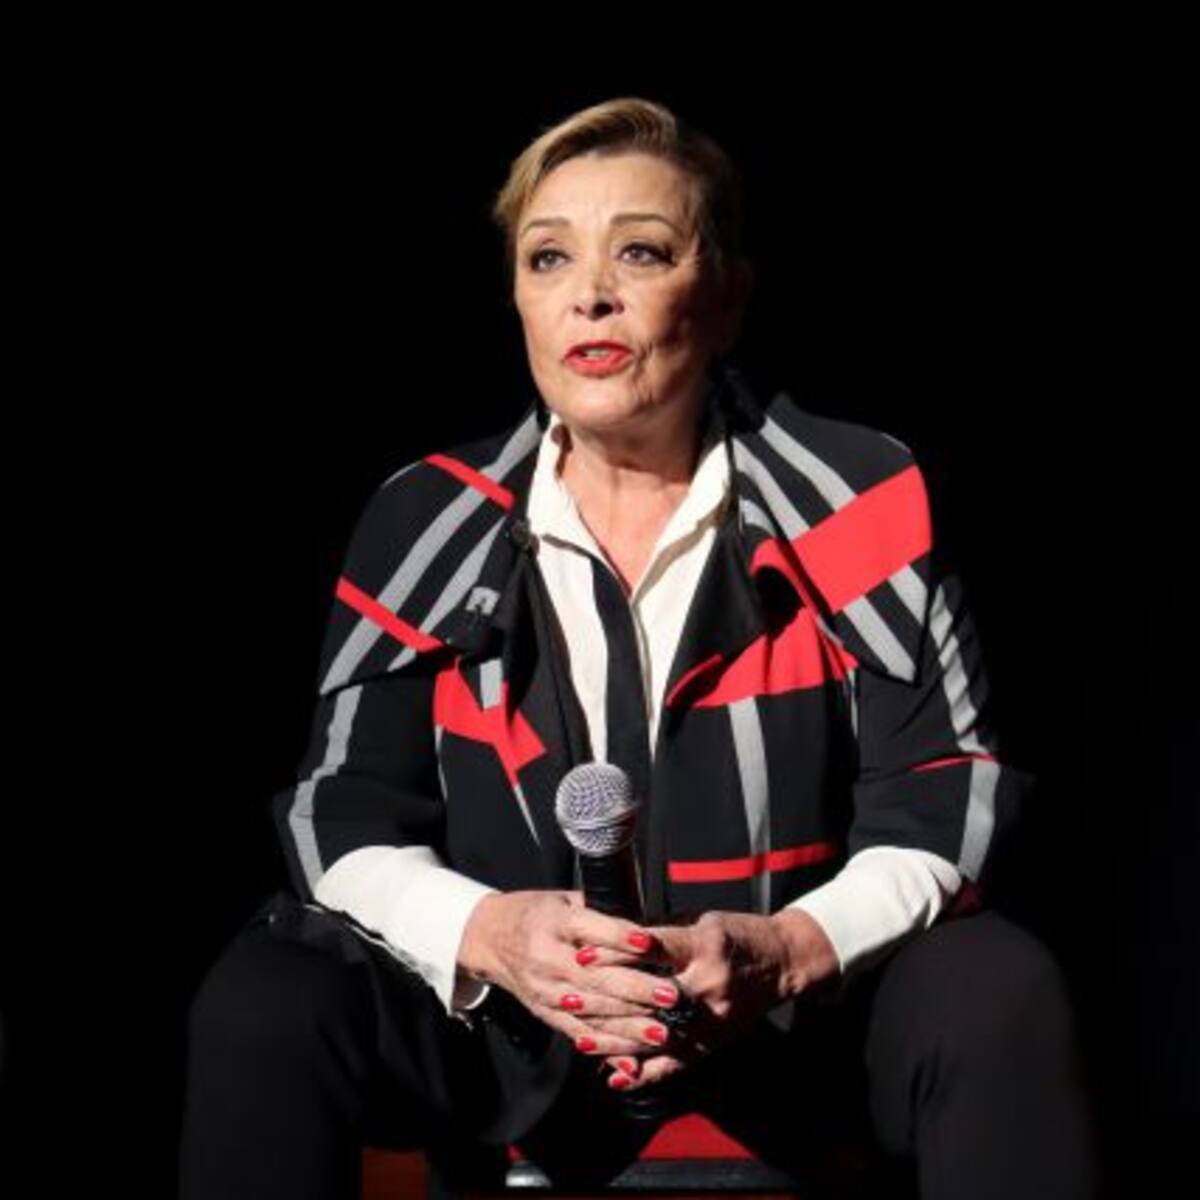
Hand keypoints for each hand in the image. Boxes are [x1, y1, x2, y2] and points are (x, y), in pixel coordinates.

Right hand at [456, 889, 682, 1058]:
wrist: (489, 938)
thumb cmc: (536, 913)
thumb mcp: (565, 900)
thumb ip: (602, 912)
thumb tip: (646, 923)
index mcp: (554, 923)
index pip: (590, 930)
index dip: (620, 937)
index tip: (649, 943)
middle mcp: (547, 959)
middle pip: (595, 977)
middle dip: (636, 989)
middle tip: (671, 996)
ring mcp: (546, 991)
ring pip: (591, 1012)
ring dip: (629, 1025)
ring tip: (662, 1032)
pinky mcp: (546, 1014)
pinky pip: (580, 1034)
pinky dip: (607, 1049)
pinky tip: (633, 1060)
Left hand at [583, 908, 840, 1091]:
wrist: (784, 963)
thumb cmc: (738, 934)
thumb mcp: (701, 921)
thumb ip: (661, 931)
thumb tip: (614, 937)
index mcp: (704, 946)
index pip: (652, 950)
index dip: (615, 953)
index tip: (583, 955)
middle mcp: (708, 985)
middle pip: (648, 998)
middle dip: (604, 1001)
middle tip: (567, 999)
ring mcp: (712, 1019)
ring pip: (656, 1036)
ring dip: (615, 1041)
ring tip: (579, 1039)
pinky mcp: (715, 1043)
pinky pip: (676, 1064)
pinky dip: (645, 1074)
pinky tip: (615, 1077)